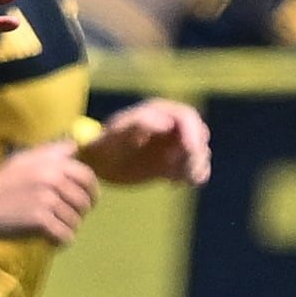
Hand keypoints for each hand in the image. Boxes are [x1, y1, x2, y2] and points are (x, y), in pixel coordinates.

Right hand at [0, 140, 98, 241]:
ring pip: (75, 222)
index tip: (83, 203)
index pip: (88, 178)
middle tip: (62, 218)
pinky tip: (49, 239)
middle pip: (84, 203)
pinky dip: (59, 241)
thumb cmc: (0, 181)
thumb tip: (75, 147)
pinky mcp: (40, 221)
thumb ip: (52, 152)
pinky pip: (64, 236)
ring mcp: (48, 200)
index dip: (90, 193)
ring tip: (50, 228)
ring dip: (65, 228)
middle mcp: (54, 178)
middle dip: (77, 213)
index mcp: (54, 163)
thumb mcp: (26, 158)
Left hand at [82, 97, 211, 186]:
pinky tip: (173, 184)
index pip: (187, 118)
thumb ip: (139, 124)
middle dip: (195, 153)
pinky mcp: (174, 163)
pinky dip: (191, 177)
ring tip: (174, 180)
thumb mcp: (117, 134)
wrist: (96, 165)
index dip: (192, 133)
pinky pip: (193, 169)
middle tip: (184, 171)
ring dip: (194, 167)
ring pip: (199, 153)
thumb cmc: (103, 145)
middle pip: (198, 136)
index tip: (189, 150)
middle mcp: (172, 126)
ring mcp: (174, 145)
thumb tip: (167, 123)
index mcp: (160, 112)